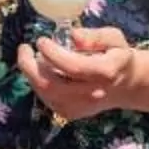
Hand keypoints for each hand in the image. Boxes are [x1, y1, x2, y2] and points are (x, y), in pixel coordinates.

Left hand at [19, 24, 139, 123]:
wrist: (124, 85)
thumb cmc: (116, 56)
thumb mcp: (113, 38)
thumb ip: (95, 36)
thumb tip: (72, 35)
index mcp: (105, 72)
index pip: (73, 66)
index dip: (52, 53)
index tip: (41, 40)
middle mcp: (92, 94)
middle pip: (51, 85)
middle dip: (30, 66)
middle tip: (24, 48)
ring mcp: (80, 107)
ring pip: (45, 93)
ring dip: (31, 73)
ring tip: (31, 57)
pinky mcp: (70, 113)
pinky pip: (46, 98)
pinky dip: (37, 83)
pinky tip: (40, 70)